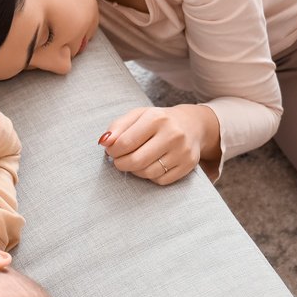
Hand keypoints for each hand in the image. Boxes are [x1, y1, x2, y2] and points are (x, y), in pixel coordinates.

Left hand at [99, 104, 218, 185]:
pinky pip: (160, 180)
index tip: (112, 150)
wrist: (192, 125)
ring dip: (135, 171)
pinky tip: (151, 165)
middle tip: (119, 160)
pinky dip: (150, 176)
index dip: (112, 150)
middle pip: (136, 161)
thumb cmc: (159, 121)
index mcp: (156, 118)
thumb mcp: (138, 115)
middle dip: (121, 163)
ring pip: (148, 173)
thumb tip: (103, 142)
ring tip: (135, 161)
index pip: (125, 142)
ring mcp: (182, 151)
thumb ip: (118, 127)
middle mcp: (172, 134)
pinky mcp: (188, 165)